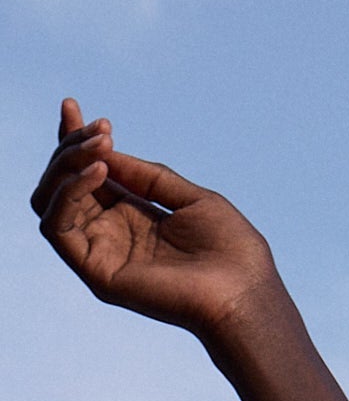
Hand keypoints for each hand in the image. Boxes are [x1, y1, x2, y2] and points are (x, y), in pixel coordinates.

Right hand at [29, 95, 280, 344]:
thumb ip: (147, 176)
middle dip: (72, 146)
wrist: (245, 294)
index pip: (87, 174)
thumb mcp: (190, 198)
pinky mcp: (96, 272)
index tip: (73, 105)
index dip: (74, 139)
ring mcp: (101, 254)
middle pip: (63, 182)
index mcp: (132, 216)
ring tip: (100, 149)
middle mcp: (111, 234)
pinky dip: (69, 193)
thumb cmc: (231, 251)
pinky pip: (57, 227)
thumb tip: (105, 150)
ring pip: (51, 200)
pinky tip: (99, 173)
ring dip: (67, 165)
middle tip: (101, 129)